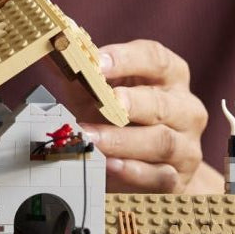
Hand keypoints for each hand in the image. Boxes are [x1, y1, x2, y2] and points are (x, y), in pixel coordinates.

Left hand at [78, 40, 222, 193]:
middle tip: (107, 101)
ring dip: (123, 141)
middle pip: (162, 102)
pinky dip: (134, 172)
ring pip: (162, 141)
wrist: (151, 166)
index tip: (97, 63)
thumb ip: (79, 77)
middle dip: (132, 103)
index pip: (155, 59)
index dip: (126, 59)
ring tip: (91, 139)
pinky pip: (160, 176)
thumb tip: (48, 54)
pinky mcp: (178, 179)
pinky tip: (110, 166)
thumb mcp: (102, 94)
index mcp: (170, 76)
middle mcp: (185, 108)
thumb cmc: (123, 119)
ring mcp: (186, 145)